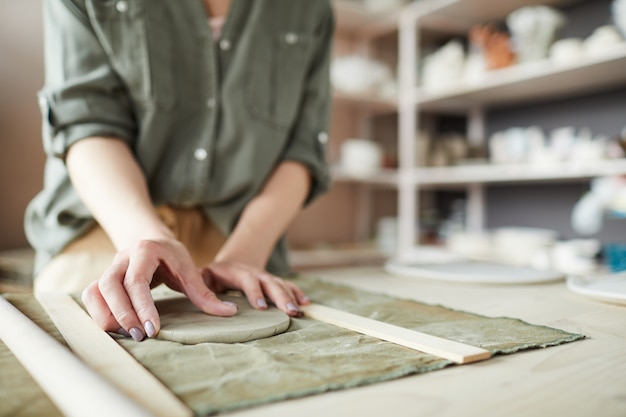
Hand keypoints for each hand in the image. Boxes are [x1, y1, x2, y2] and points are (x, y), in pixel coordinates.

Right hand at [81, 238, 237, 340]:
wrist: (150, 241)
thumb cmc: (172, 257)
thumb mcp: (190, 270)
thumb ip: (204, 293)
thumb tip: (229, 312)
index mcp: (145, 252)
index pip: (137, 280)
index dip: (142, 305)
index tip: (152, 329)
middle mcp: (122, 258)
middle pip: (110, 285)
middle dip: (123, 313)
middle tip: (141, 336)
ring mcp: (108, 269)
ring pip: (94, 291)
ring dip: (107, 316)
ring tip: (127, 335)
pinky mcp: (102, 281)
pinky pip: (91, 298)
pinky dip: (99, 315)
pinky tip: (116, 331)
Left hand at [202, 261, 309, 316]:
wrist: (230, 262)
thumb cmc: (211, 276)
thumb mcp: (203, 278)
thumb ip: (202, 290)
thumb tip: (208, 304)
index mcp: (236, 272)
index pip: (247, 280)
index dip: (255, 293)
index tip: (261, 307)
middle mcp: (254, 273)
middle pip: (270, 283)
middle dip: (280, 297)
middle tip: (289, 312)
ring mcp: (265, 277)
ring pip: (280, 285)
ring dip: (291, 297)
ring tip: (298, 311)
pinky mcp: (273, 282)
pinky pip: (288, 286)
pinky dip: (297, 293)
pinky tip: (306, 303)